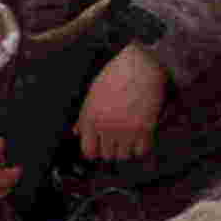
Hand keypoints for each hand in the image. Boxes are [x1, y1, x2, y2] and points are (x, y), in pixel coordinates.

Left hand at [75, 43, 168, 161]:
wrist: (142, 64)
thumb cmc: (117, 74)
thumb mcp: (94, 92)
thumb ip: (84, 116)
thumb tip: (76, 131)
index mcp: (90, 118)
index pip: (88, 151)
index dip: (95, 150)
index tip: (100, 147)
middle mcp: (105, 127)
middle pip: (107, 155)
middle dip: (112, 148)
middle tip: (118, 137)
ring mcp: (125, 130)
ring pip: (124, 155)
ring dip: (127, 148)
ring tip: (130, 135)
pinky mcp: (144, 130)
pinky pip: (141, 151)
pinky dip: (142, 146)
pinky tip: (141, 135)